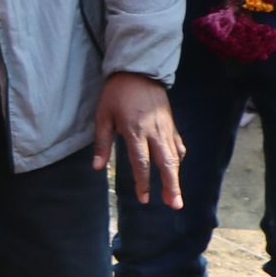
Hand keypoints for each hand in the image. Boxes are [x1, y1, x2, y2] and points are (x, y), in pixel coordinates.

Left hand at [92, 71, 184, 208]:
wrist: (139, 71)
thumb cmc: (116, 94)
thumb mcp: (103, 116)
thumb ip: (102, 143)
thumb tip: (97, 168)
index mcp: (135, 131)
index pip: (141, 162)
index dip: (143, 182)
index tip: (144, 199)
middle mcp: (154, 132)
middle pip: (166, 163)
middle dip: (171, 186)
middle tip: (175, 205)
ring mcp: (166, 128)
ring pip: (175, 156)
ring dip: (177, 177)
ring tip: (177, 197)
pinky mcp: (171, 123)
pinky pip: (178, 145)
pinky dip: (179, 158)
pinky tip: (177, 169)